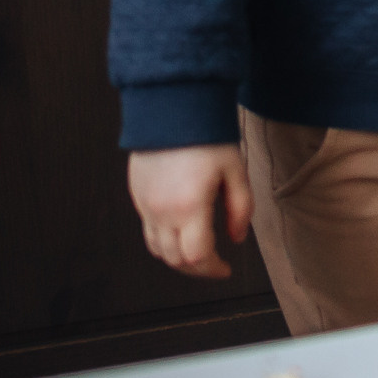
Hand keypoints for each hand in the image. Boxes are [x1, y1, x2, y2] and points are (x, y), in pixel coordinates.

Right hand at [128, 144, 251, 279]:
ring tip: (198, 253)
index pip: (197, 257)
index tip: (225, 269)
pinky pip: (148, 230)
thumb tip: (237, 237)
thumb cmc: (206, 135)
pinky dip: (163, 240)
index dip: (213, 270)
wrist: (173, 107)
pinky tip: (180, 232)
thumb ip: (240, 209)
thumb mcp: (235, 171)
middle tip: (214, 265)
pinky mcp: (137, 196)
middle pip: (174, 260)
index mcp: (189, 207)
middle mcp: (161, 211)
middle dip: (196, 269)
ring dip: (177, 258)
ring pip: (157, 249)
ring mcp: (145, 205)